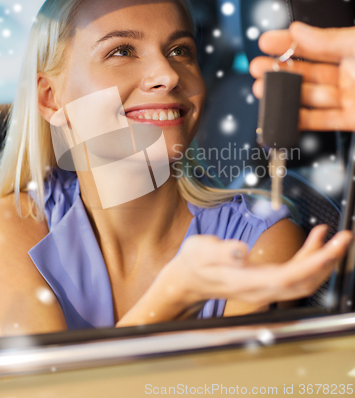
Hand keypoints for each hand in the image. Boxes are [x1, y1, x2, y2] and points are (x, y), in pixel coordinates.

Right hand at [116, 226, 351, 326]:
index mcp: (247, 282)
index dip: (314, 263)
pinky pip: (294, 273)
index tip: (332, 245)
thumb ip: (220, 250)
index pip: (290, 277)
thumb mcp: (199, 250)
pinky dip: (308, 257)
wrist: (188, 278)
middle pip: (304, 283)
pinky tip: (314, 239)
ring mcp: (265, 287)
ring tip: (335, 236)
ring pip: (303, 280)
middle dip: (328, 262)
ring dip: (323, 260)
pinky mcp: (266, 280)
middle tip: (344, 238)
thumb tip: (241, 250)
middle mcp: (261, 289)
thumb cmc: (193, 262)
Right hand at [249, 22, 354, 130]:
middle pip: (306, 73)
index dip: (288, 43)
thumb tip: (298, 30)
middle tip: (257, 68)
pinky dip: (299, 120)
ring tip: (262, 90)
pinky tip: (283, 113)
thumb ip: (329, 39)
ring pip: (308, 97)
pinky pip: (321, 121)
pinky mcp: (351, 120)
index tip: (265, 42)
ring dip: (282, 94)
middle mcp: (348, 74)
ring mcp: (348, 98)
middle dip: (278, 71)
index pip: (313, 46)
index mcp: (351, 51)